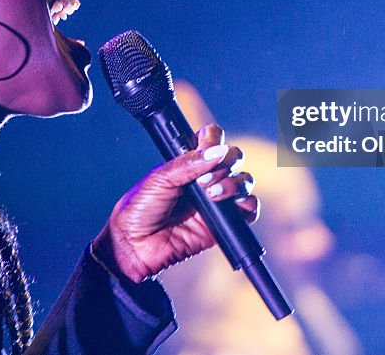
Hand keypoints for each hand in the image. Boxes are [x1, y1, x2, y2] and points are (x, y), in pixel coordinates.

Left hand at [92, 124, 258, 283]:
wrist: (135, 246)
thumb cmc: (139, 210)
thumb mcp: (159, 179)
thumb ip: (187, 164)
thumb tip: (216, 152)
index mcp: (189, 161)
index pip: (213, 139)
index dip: (214, 139)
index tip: (206, 148)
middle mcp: (206, 177)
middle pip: (234, 157)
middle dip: (226, 163)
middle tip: (204, 180)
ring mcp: (217, 200)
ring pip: (245, 181)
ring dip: (234, 184)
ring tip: (213, 194)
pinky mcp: (225, 223)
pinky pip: (249, 210)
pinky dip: (248, 205)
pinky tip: (231, 206)